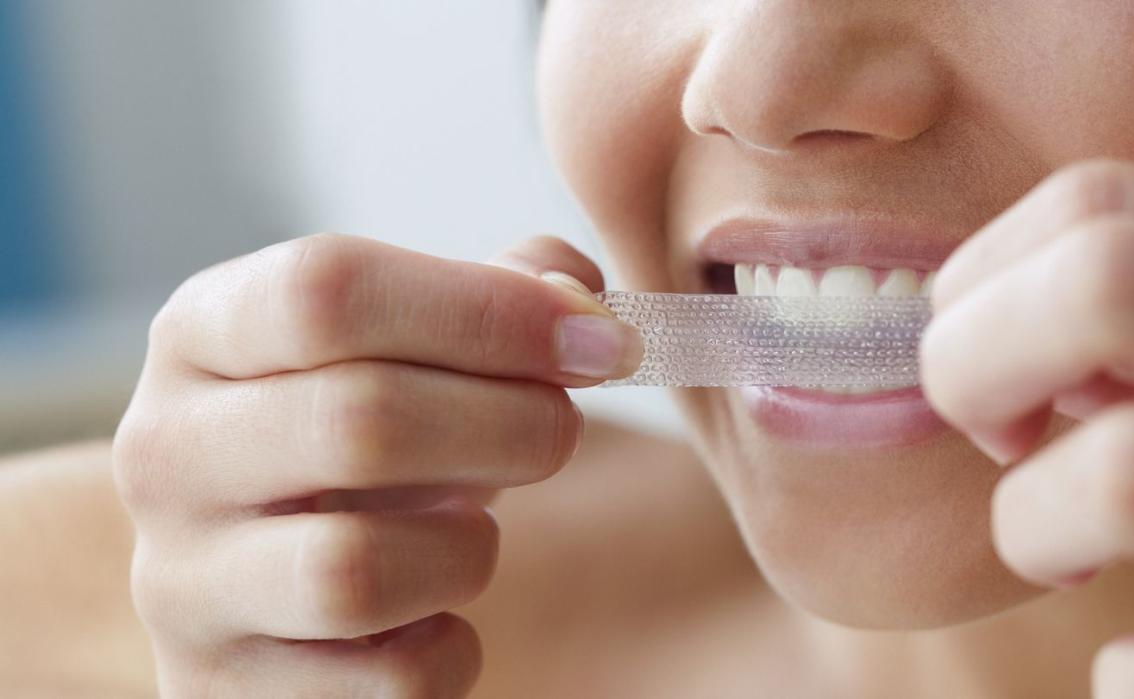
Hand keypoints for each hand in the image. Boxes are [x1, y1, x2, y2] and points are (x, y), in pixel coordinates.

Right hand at [112, 234, 640, 696]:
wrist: (270, 581)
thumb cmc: (360, 441)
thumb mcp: (409, 345)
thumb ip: (501, 294)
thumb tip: (581, 300)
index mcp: (203, 333)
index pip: (327, 291)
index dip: (486, 311)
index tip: (598, 340)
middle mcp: (166, 453)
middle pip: (358, 420)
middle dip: (511, 423)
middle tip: (563, 430)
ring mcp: (182, 585)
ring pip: (358, 569)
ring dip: (468, 549)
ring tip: (473, 532)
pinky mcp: (224, 692)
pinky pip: (390, 681)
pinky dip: (449, 648)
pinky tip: (436, 615)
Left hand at [921, 160, 1133, 696]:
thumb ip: (1133, 322)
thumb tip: (973, 315)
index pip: (1097, 205)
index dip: (986, 282)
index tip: (995, 368)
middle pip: (1105, 279)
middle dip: (976, 365)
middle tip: (996, 440)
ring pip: (1132, 473)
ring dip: (1037, 525)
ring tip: (1062, 559)